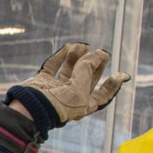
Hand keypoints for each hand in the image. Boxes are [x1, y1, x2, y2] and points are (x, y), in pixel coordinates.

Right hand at [6, 43, 128, 133]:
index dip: (112, 86)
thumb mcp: (80, 88)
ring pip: (70, 69)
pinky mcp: (43, 80)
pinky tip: (68, 46)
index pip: (102, 96)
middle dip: (95, 64)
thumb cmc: (58, 104)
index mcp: (82, 105)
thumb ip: (87, 69)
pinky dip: (60, 55)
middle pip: (87, 78)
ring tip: (82, 45)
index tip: (121, 75)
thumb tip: (93, 53)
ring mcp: (55, 88)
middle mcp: (70, 96)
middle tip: (101, 52)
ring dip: (77, 56)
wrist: (30, 107)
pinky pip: (53, 65)